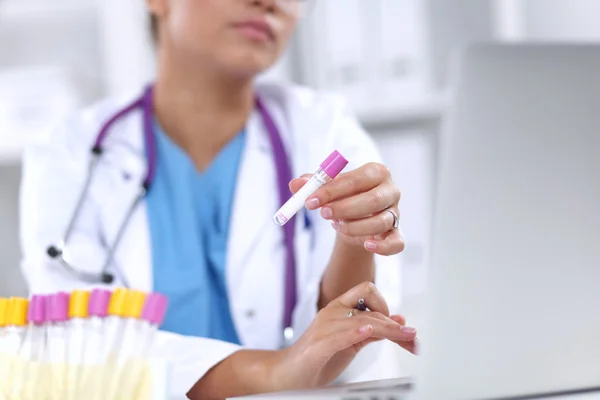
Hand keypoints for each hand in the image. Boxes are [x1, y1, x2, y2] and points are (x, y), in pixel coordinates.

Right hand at [271, 282, 416, 390]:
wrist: (287, 374)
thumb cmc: (319, 357)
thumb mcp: (351, 342)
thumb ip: (372, 330)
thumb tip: (398, 320)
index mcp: (338, 307)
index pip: (368, 292)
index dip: (388, 306)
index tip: (402, 327)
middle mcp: (332, 313)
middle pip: (371, 309)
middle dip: (396, 326)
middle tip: (413, 338)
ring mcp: (323, 328)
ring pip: (362, 321)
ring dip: (388, 330)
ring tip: (405, 337)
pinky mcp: (318, 346)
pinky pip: (339, 335)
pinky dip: (355, 332)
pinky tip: (368, 331)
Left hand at [290, 163, 402, 254]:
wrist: (354, 219)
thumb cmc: (343, 197)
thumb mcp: (327, 189)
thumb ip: (312, 185)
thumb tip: (295, 184)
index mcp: (377, 172)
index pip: (357, 179)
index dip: (332, 190)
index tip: (310, 201)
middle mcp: (391, 191)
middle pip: (373, 199)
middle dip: (344, 208)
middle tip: (323, 214)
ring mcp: (396, 213)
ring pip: (381, 222)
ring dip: (354, 227)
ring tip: (336, 225)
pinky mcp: (397, 233)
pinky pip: (396, 243)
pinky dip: (383, 246)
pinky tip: (367, 245)